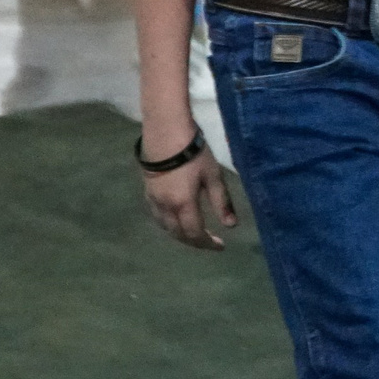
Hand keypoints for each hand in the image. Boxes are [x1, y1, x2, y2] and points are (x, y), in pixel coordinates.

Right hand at [140, 129, 234, 249]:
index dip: (208, 244)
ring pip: (165, 227)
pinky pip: (157, 217)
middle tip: (209, 242)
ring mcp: (153, 200)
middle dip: (195, 242)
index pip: (195, 233)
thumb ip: (222, 202)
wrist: (165, 132)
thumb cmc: (194, 153)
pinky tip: (175, 220)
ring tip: (194, 233)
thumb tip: (231, 226)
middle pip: (178, 234)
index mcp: (183, 205)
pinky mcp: (147, 191)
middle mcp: (165, 207)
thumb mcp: (213, 176)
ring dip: (180, 235)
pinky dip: (168, 224)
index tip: (221, 246)